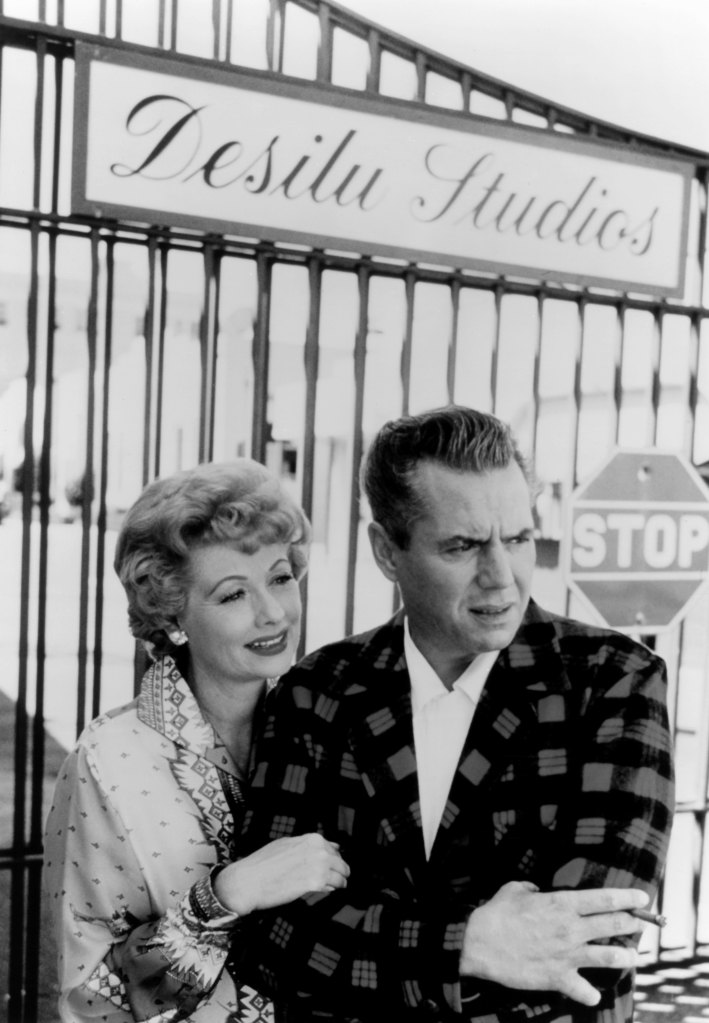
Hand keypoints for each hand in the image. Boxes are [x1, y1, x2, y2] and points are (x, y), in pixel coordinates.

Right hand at [214, 833, 349, 914]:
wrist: (248, 880)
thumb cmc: (264, 863)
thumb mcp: (287, 844)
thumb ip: (309, 845)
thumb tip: (334, 846)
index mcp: (312, 838)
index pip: (335, 850)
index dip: (332, 860)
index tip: (329, 867)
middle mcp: (319, 849)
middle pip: (341, 864)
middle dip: (339, 872)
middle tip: (332, 880)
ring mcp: (319, 866)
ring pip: (341, 876)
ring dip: (338, 882)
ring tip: (328, 886)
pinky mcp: (315, 883)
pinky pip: (332, 887)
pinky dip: (330, 890)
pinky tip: (321, 890)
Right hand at [460, 880, 647, 1005]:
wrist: (480, 943)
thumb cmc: (496, 913)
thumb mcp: (515, 889)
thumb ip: (532, 888)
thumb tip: (537, 890)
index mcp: (563, 904)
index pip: (606, 899)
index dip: (629, 898)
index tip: (643, 898)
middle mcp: (571, 928)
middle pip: (614, 925)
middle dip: (633, 923)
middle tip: (640, 923)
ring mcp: (568, 955)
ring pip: (610, 957)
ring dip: (626, 956)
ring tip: (632, 956)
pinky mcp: (559, 977)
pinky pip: (585, 990)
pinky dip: (591, 993)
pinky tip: (593, 993)